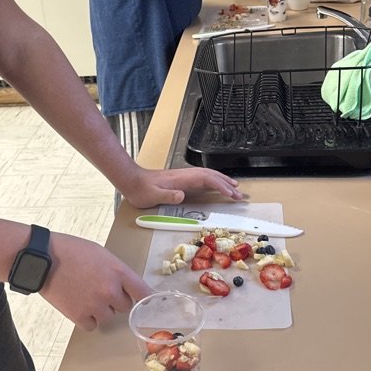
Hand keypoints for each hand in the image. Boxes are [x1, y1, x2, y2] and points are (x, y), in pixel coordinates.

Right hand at [40, 232, 150, 330]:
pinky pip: (92, 325)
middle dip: (115, 300)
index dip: (146, 298)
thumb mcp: (100, 253)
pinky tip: (78, 304)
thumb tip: (124, 285)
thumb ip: (115, 270)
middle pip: (125, 306)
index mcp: (118, 271)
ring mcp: (95, 305)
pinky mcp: (79, 316)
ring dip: (100, 309)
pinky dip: (86, 318)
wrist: (43, 259)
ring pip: (108, 317)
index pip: (143, 291)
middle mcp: (110, 291)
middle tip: (99, 289)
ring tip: (85, 294)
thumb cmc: (70, 250)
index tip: (148, 302)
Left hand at [119, 165, 243, 209]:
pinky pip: (202, 179)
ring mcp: (183, 177)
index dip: (220, 186)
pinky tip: (215, 186)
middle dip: (226, 183)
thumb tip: (182, 195)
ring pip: (207, 175)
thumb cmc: (141, 190)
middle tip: (239, 194)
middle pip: (210, 176)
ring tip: (234, 187)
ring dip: (221, 181)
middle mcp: (185, 175)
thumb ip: (167, 195)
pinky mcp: (181, 180)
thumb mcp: (152, 195)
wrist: (131, 180)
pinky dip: (212, 181)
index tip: (231, 194)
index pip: (206, 179)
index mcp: (181, 178)